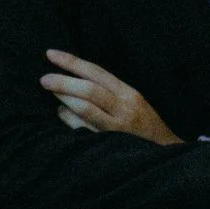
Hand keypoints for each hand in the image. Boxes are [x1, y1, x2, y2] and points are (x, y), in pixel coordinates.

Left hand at [42, 50, 182, 144]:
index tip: (51, 55)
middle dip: (63, 82)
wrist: (165, 153)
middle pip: (89, 91)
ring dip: (64, 100)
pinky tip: (63, 114)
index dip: (72, 62)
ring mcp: (117, 129)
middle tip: (44, 79)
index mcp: (129, 94)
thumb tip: (74, 76)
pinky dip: (69, 119)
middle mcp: (124, 109)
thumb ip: (108, 89)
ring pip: (85, 109)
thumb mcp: (132, 100)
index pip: (96, 73)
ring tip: (53, 94)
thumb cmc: (144, 124)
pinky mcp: (110, 145)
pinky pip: (82, 129)